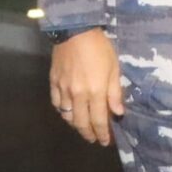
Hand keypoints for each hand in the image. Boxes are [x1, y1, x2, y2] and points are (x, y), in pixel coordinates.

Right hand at [48, 28, 125, 146]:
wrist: (75, 30)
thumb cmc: (99, 47)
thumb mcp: (114, 68)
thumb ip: (115, 92)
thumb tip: (118, 112)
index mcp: (95, 92)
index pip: (99, 120)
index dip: (102, 133)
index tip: (105, 141)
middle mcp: (78, 95)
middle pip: (81, 123)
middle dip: (88, 134)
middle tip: (94, 139)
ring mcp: (63, 90)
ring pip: (67, 116)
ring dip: (75, 125)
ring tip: (82, 128)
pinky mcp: (53, 82)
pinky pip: (56, 103)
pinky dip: (62, 111)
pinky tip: (67, 112)